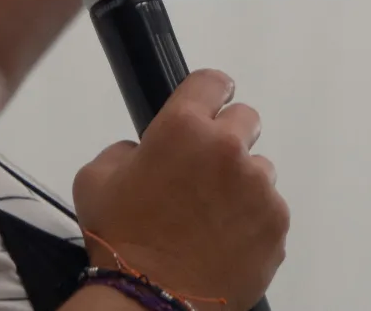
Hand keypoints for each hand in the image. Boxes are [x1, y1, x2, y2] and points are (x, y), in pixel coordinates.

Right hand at [72, 70, 286, 310]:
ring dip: (240, 183)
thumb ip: (125, 150)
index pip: (212, 81)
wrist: (150, 300)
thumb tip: (144, 152)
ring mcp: (257, 187)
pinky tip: (224, 239)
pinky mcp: (275, 222)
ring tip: (212, 216)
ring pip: (259, 169)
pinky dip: (251, 220)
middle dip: (227, 138)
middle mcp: (227, 149)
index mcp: (182, 127)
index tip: (211, 102)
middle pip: (245, 120)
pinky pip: (269, 209)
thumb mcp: (95, 179)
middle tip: (205, 170)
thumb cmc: (120, 241)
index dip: (210, 92)